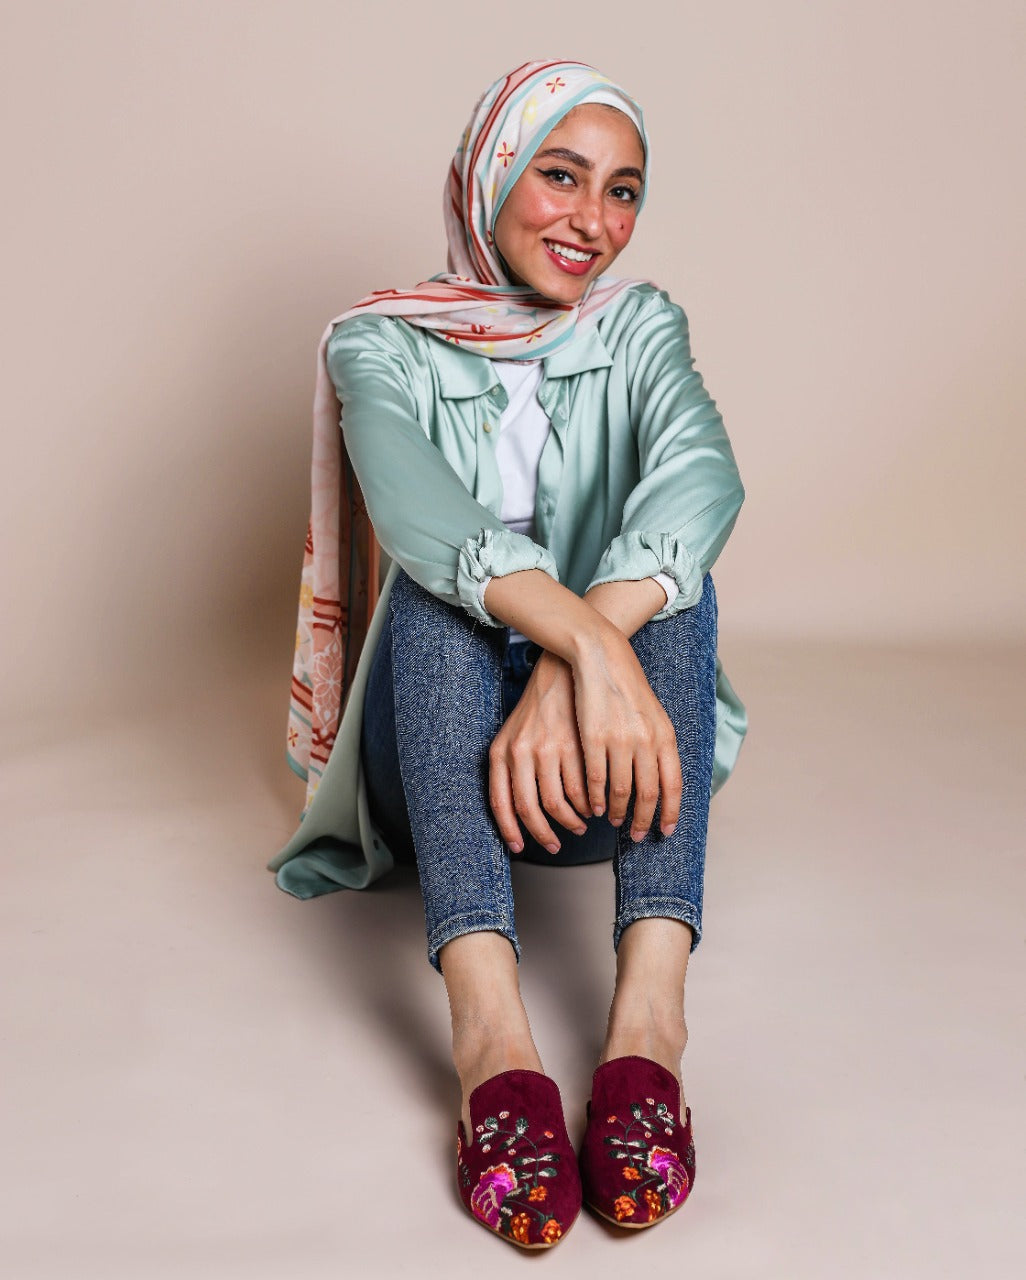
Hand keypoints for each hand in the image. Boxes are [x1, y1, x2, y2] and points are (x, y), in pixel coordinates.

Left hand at [488, 651, 592, 854]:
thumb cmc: (537, 711)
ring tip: (579, 824)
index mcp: (501, 752)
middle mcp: (521, 752)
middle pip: (530, 809)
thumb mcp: (512, 737)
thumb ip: (510, 771)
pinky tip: (592, 807)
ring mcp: (548, 749)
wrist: (561, 673)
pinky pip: (581, 788)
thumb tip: (517, 814)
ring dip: (571, 821)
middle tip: (555, 845)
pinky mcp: (575, 746)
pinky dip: (587, 805)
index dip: (509, 831)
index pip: (501, 803)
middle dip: (543, 834)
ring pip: (559, 802)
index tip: (519, 848)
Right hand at [571, 627, 681, 840]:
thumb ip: (660, 747)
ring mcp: (619, 740)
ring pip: (621, 790)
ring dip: (619, 811)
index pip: (673, 785)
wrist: (603, 658)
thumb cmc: (628, 688)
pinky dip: (596, 797)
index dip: (670, 812)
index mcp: (665, 736)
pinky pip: (596, 778)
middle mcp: (646, 740)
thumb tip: (663, 781)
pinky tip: (596, 806)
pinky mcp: (593, 738)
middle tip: (638, 835)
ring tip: (615, 820)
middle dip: (643, 820)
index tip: (666, 831)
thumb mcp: (654, 716)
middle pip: (648, 793)